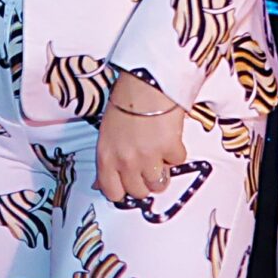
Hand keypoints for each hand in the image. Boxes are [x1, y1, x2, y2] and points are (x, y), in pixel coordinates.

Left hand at [96, 71, 189, 205]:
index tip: (131, 183)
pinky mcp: (169, 150)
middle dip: (145, 181)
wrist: (145, 84)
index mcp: (106, 157)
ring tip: (159, 151)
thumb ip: (107, 161)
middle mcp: (125, 162)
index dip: (124, 190)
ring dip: (162, 171)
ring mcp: (148, 158)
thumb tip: (99, 185)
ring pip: (159, 184)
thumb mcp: (106, 134)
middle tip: (148, 163)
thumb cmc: (124, 104)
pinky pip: (177, 162)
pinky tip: (168, 135)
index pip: (113, 193)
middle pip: (139, 192)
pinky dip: (176, 151)